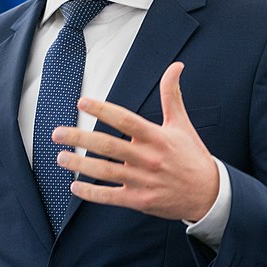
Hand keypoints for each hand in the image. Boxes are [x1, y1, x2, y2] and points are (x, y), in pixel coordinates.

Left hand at [54, 62, 218, 221]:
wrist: (209, 195)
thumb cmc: (192, 156)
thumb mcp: (182, 124)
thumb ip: (172, 95)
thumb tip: (175, 66)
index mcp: (157, 137)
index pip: (126, 120)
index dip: (103, 110)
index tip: (82, 102)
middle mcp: (148, 158)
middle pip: (109, 146)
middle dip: (80, 138)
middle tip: (56, 133)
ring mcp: (143, 181)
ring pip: (105, 172)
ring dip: (80, 165)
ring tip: (60, 158)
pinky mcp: (140, 200)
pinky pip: (111, 196)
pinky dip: (92, 193)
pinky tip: (74, 187)